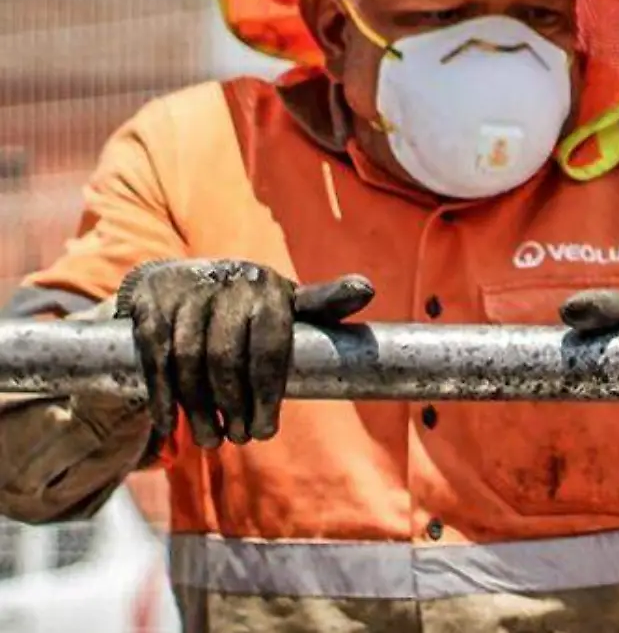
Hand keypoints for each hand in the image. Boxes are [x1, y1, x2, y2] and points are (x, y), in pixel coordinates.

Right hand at [115, 261, 373, 448]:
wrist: (182, 278)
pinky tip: (170, 425)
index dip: (267, 394)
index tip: (267, 432)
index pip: (270, 346)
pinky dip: (163, 395)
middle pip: (226, 358)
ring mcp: (188, 292)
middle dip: (233, 407)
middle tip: (240, 440)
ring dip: (198, 408)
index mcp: (270, 288)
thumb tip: (366, 288)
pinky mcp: (152, 304)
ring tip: (211, 441)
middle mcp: (229, 283)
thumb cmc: (249, 304)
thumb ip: (324, 305)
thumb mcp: (287, 303)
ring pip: (189, 360)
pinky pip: (155, 357)